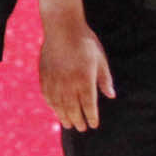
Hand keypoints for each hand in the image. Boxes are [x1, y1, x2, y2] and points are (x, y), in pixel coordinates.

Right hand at [38, 11, 112, 131]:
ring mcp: (55, 80)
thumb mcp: (100, 59)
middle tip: (81, 128)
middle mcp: (69, 83)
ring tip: (68, 124)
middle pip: (73, 109)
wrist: (62, 26)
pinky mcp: (45, 75)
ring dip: (64, 116)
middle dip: (78, 120)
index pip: (88, 106)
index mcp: (85, 80)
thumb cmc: (85, 41)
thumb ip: (105, 79)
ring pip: (59, 105)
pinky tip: (55, 109)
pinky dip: (51, 104)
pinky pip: (47, 95)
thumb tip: (111, 96)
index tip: (93, 125)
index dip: (91, 117)